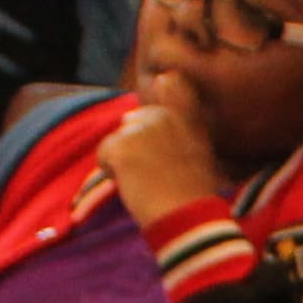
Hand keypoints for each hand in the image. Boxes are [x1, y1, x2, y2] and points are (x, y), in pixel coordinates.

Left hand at [102, 93, 220, 227]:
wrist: (187, 218)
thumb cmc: (193, 193)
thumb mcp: (199, 147)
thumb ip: (181, 117)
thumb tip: (151, 91)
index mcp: (186, 116)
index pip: (170, 83)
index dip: (160, 102)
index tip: (168, 132)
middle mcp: (164, 115)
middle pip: (132, 123)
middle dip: (137, 147)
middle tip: (159, 174)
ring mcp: (142, 130)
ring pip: (117, 141)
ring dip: (125, 163)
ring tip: (150, 181)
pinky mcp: (122, 146)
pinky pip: (103, 155)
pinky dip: (111, 173)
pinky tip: (136, 185)